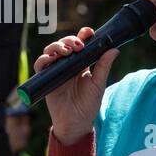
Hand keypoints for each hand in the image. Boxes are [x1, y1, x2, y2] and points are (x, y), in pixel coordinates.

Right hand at [33, 27, 118, 143]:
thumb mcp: (98, 84)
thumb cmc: (88, 105)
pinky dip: (43, 59)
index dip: (82, 35)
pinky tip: (51, 58)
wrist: (76, 124)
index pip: (80, 44)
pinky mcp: (45, 79)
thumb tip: (114, 49)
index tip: (88, 32)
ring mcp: (55, 71)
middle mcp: (67, 65)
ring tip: (66, 51)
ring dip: (57, 46)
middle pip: (64, 44)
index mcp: (81, 63)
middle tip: (78, 45)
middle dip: (70, 40)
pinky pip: (40, 65)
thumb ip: (104, 66)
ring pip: (51, 51)